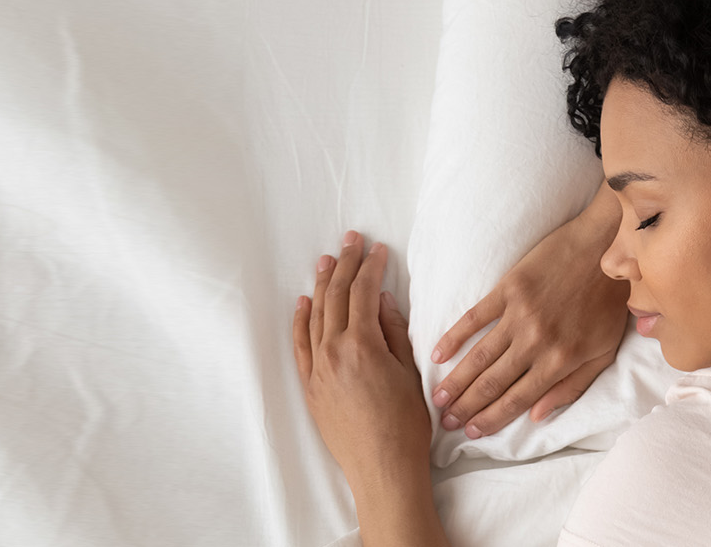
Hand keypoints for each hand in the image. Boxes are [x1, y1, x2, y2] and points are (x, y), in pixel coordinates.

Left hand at [295, 230, 430, 489]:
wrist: (382, 469)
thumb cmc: (405, 426)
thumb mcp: (410, 374)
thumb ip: (394, 333)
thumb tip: (381, 300)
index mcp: (362, 345)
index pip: (363, 294)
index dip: (370, 268)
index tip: (377, 249)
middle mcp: (333, 353)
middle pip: (336, 297)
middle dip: (344, 265)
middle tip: (351, 241)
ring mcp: (317, 370)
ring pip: (315, 316)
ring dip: (321, 285)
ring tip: (326, 261)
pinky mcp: (310, 387)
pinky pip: (300, 346)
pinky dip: (300, 321)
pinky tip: (303, 303)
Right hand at [429, 189, 629, 438]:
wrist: (607, 248)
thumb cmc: (609, 302)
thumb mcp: (604, 352)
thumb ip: (572, 387)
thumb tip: (537, 416)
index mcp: (560, 360)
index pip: (517, 399)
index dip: (492, 419)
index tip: (472, 433)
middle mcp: (536, 341)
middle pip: (493, 382)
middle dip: (466, 407)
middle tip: (445, 422)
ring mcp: (519, 314)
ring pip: (479, 356)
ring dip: (456, 381)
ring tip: (438, 399)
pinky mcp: (508, 288)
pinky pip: (475, 317)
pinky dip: (454, 337)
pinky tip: (437, 355)